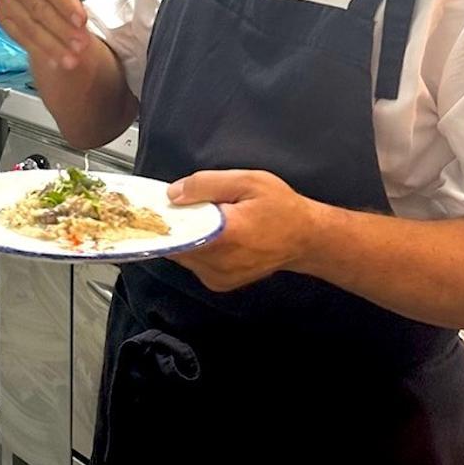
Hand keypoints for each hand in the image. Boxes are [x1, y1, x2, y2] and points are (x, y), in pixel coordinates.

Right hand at [0, 0, 89, 69]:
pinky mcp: (2, 16)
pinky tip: (56, 60)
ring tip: (72, 57)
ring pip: (29, 26)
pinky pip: (21, 37)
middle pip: (38, 7)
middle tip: (81, 44)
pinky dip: (40, 51)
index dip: (65, 3)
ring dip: (52, 45)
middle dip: (62, 28)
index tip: (81, 19)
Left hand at [167, 170, 317, 291]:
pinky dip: (194, 247)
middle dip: (174, 224)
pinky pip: (193, 263)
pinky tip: (210, 234)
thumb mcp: (247, 181)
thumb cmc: (281, 208)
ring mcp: (218, 276)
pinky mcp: (219, 283)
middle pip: (175, 244)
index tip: (158, 205)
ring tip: (202, 218)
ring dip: (184, 236)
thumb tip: (174, 193)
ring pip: (181, 255)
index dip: (163, 217)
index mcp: (226, 236)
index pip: (176, 232)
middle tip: (185, 205)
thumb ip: (207, 184)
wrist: (305, 239)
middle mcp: (219, 263)